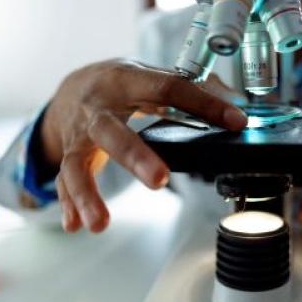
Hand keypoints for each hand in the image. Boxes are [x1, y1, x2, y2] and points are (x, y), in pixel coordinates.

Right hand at [42, 59, 246, 232]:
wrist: (71, 87)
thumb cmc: (119, 84)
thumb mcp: (151, 76)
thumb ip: (192, 87)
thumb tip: (236, 103)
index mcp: (126, 80)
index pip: (168, 88)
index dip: (204, 104)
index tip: (236, 122)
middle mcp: (97, 107)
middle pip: (111, 131)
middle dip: (135, 156)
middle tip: (159, 180)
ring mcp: (79, 134)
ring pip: (77, 164)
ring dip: (87, 194)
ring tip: (101, 223)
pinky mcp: (68, 154)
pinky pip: (65, 180)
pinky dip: (69, 204)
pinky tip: (76, 226)